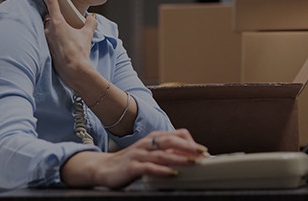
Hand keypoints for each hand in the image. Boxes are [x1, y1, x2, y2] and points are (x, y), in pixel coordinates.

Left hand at [38, 0, 99, 81]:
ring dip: (56, 29)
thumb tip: (92, 18)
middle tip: (66, 21)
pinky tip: (64, 47)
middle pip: (48, 17)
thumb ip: (90, 24)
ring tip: (68, 37)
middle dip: (55, 17)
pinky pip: (48, 39)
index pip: (51, 1)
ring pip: (48, 28)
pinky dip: (55, 39)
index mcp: (57, 23)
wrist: (75, 71)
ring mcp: (46, 40)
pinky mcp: (46, 49)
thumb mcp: (87, 35)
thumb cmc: (79, 53)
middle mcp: (48, 30)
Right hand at [61, 129, 208, 188]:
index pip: (176, 134)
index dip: (191, 141)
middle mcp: (147, 144)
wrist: (103, 168)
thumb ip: (166, 153)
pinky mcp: (132, 167)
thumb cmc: (130, 162)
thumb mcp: (149, 154)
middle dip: (189, 147)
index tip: (203, 151)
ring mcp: (139, 155)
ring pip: (162, 154)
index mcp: (153, 139)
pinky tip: (173, 174)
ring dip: (179, 158)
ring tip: (193, 163)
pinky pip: (149, 167)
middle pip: (171, 141)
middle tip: (204, 153)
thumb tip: (188, 157)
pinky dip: (162, 170)